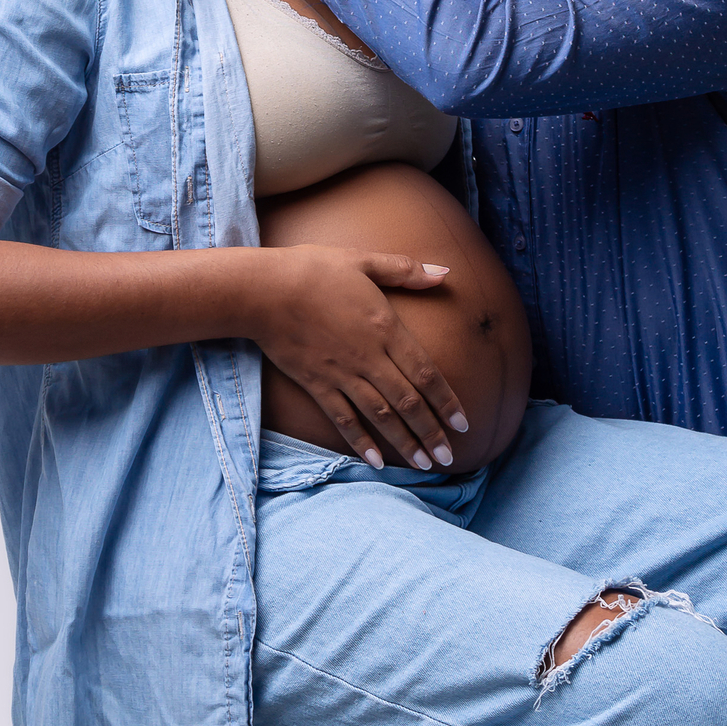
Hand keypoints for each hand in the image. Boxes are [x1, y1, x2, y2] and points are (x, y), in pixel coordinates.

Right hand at [245, 244, 468, 469]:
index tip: (464, 424)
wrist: (263, 290)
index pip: (425, 372)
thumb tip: (444, 273)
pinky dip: (360, 441)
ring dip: (404, 443)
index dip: (446, 401)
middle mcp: (368, 357)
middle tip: (449, 457)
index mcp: (385, 327)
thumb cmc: (314, 269)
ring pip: (380, 416)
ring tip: (424, 465)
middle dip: (431, 432)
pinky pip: (343, 419)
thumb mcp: (364, 260)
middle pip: (407, 402)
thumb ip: (405, 270)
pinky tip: (375, 461)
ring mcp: (341, 373)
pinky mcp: (317, 384)